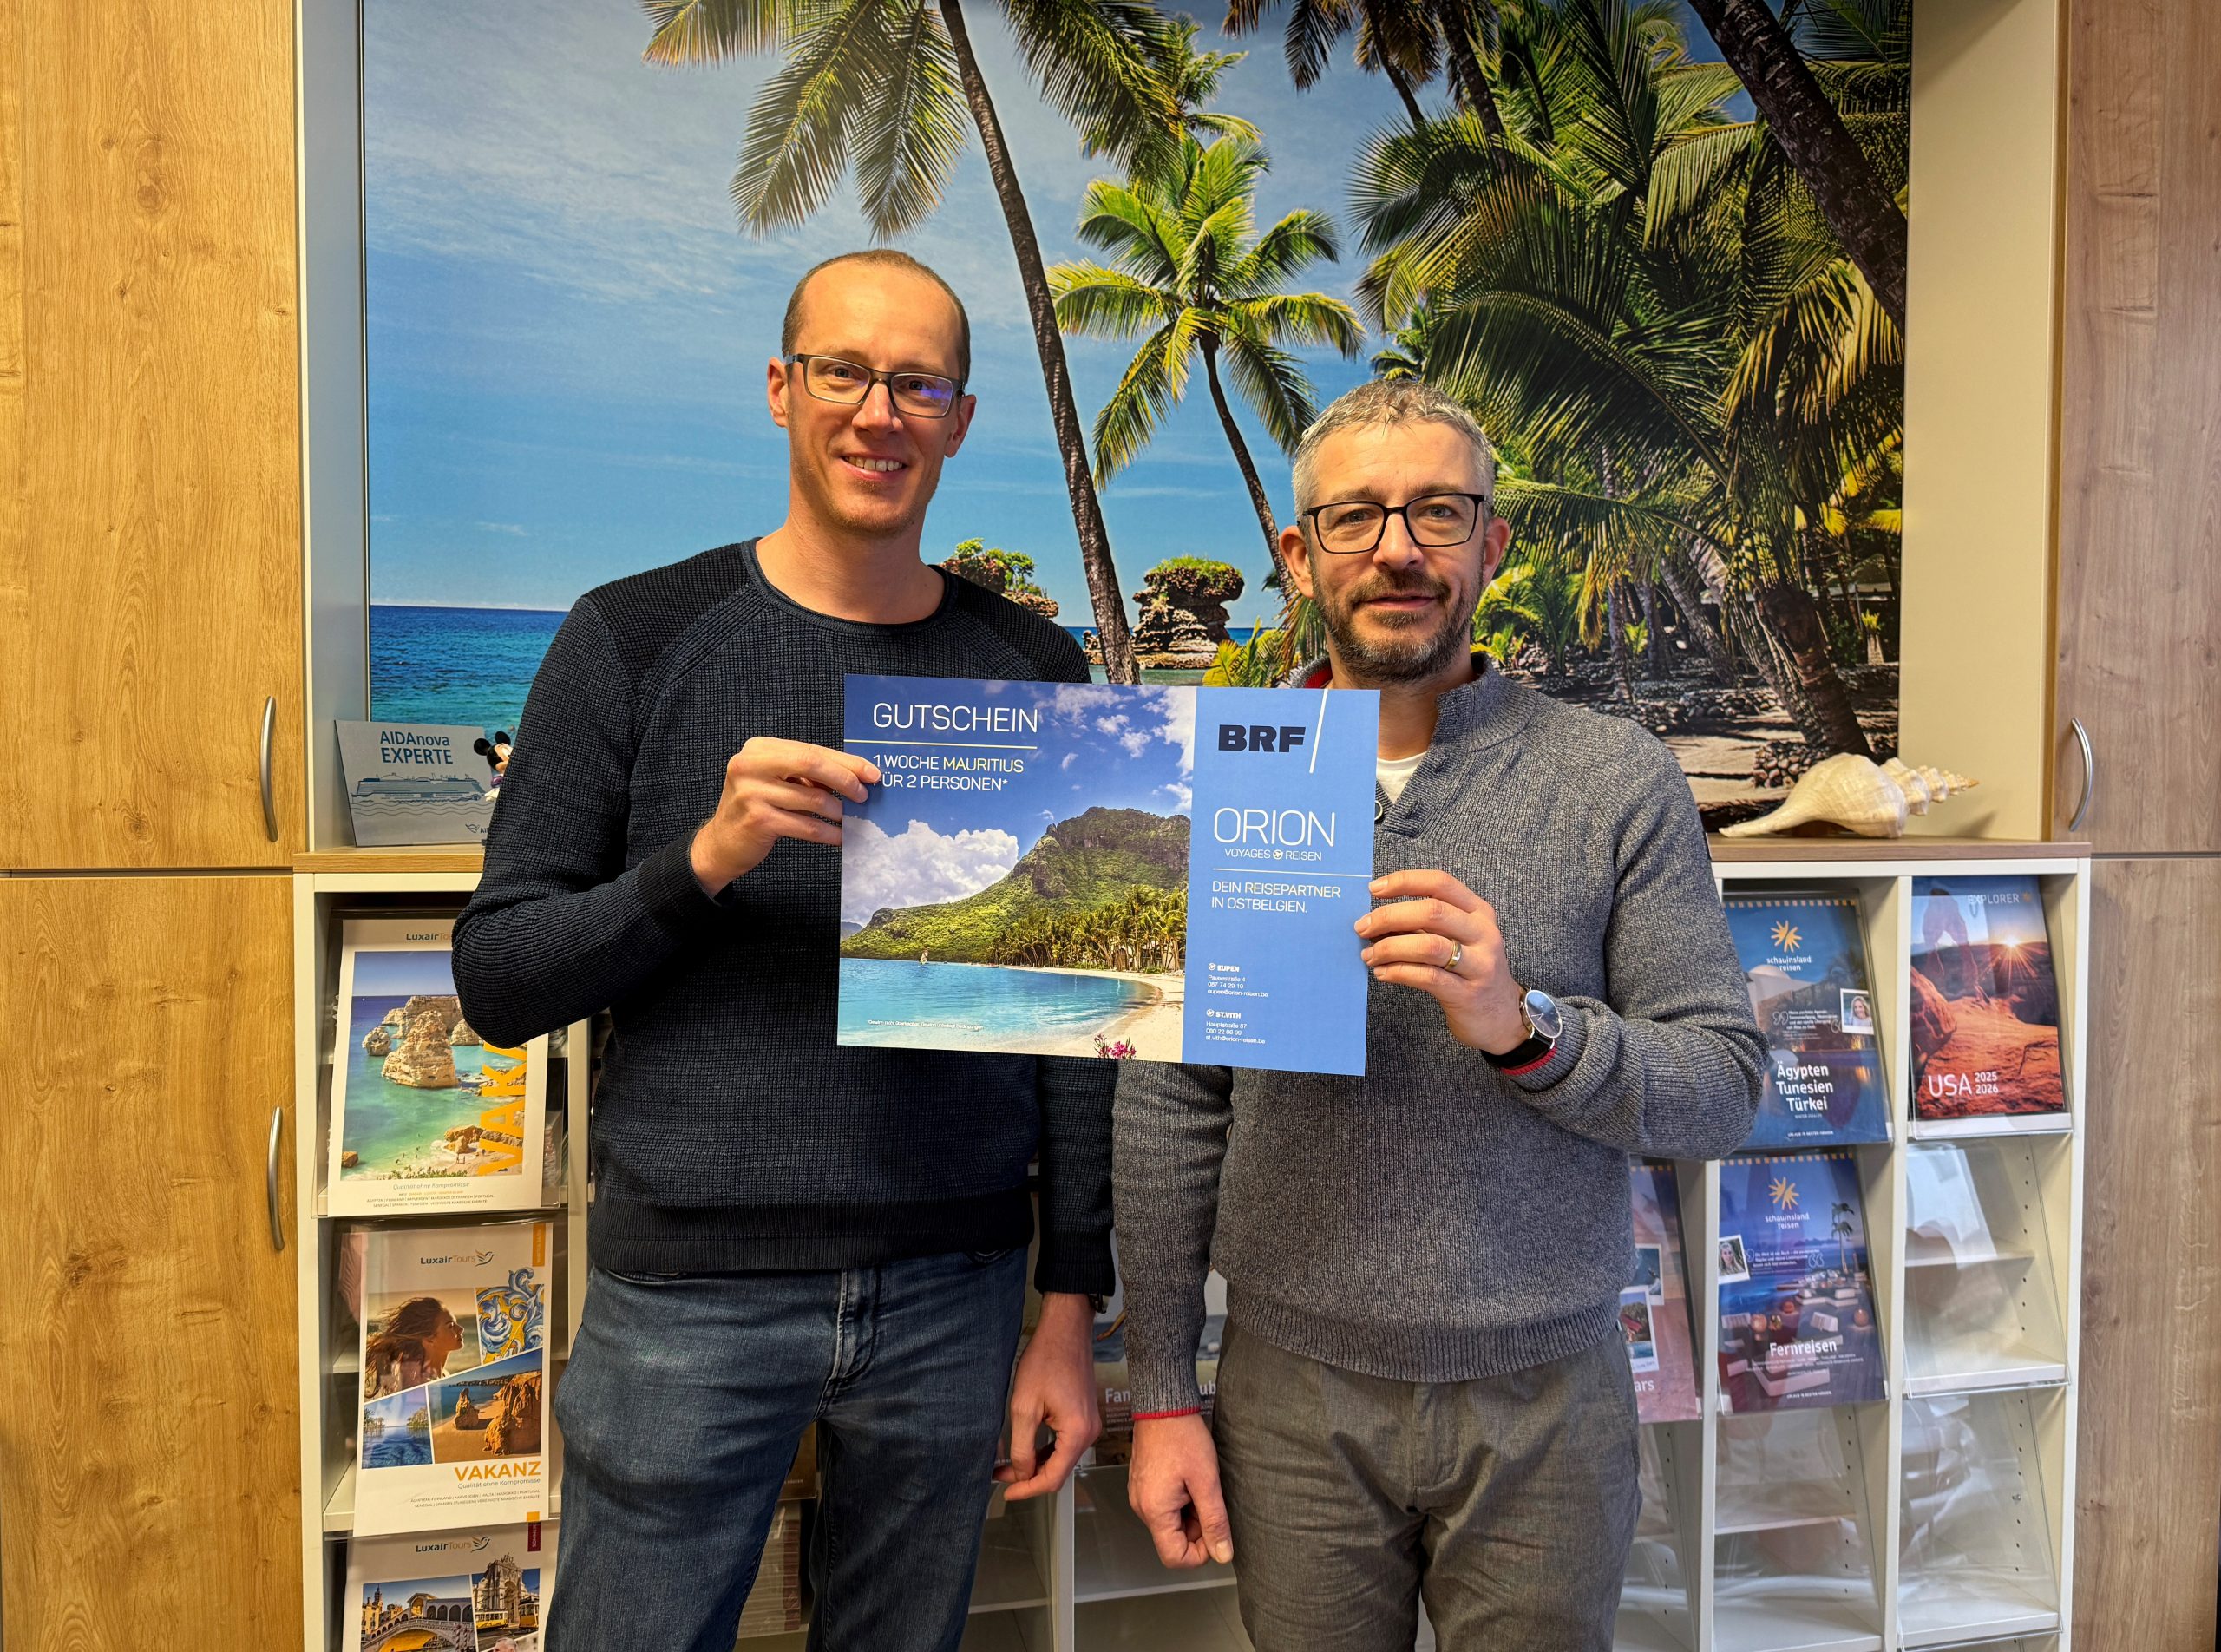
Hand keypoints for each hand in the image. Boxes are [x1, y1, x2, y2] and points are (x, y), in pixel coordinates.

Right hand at [688, 737, 879, 893]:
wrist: (722, 842)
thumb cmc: (757, 808)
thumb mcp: (776, 781)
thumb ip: (807, 774)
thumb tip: (856, 776)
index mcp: (758, 748)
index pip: (810, 750)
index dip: (845, 761)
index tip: (871, 773)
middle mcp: (750, 765)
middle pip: (810, 764)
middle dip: (844, 779)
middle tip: (864, 795)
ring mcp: (751, 793)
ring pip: (811, 799)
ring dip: (838, 811)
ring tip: (850, 818)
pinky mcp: (758, 821)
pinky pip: (806, 826)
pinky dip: (828, 832)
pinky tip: (840, 836)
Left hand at [996, 1293, 1098, 1499]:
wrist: (1065, 1331)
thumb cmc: (1046, 1361)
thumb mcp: (1024, 1406)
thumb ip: (1022, 1446)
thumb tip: (1020, 1473)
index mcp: (1077, 1434)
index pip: (1053, 1478)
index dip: (1027, 1489)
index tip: (1006, 1492)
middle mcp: (1089, 1433)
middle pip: (1059, 1471)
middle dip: (1029, 1478)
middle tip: (1001, 1476)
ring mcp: (1089, 1425)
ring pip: (1062, 1459)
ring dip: (1036, 1464)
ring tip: (1009, 1464)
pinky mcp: (1084, 1417)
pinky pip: (1066, 1443)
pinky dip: (1046, 1450)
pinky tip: (1027, 1448)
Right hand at [1130, 1412, 1232, 1567]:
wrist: (1163, 1405)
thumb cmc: (1182, 1436)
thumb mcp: (1207, 1481)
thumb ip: (1215, 1521)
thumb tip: (1222, 1553)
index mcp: (1154, 1510)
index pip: (1175, 1557)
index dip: (1200, 1553)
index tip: (1215, 1532)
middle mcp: (1141, 1507)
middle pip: (1173, 1541)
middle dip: (1197, 1528)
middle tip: (1209, 1499)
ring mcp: (1140, 1496)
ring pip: (1170, 1524)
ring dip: (1190, 1513)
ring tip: (1199, 1485)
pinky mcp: (1143, 1486)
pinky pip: (1164, 1508)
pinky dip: (1181, 1502)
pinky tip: (1189, 1480)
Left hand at [1355, 868, 1525, 1053]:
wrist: (1501, 1018)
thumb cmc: (1470, 972)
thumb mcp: (1458, 939)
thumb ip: (1426, 924)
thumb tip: (1378, 916)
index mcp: (1479, 912)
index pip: (1440, 883)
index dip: (1405, 881)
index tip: (1374, 889)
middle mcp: (1483, 933)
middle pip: (1432, 911)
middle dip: (1389, 916)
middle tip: (1362, 927)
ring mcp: (1479, 964)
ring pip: (1428, 945)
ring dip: (1390, 947)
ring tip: (1369, 955)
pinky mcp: (1467, 994)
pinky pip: (1427, 977)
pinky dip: (1398, 972)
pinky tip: (1382, 973)